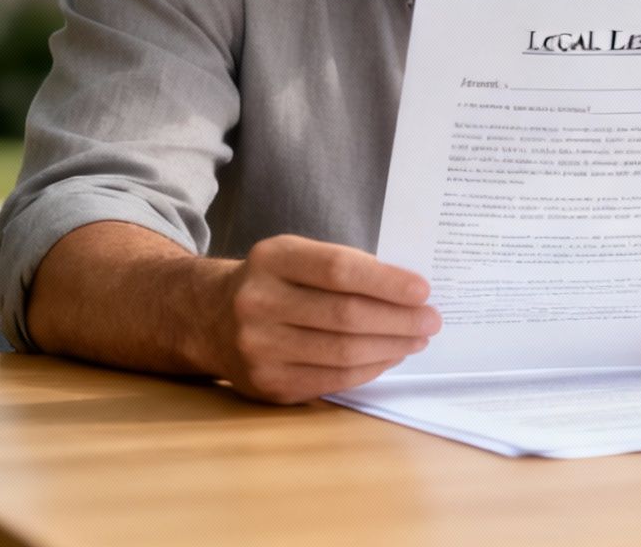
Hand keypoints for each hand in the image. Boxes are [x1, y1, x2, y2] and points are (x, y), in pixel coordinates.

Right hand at [211, 235, 440, 404]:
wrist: (209, 319)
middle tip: (431, 320)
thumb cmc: (273, 283)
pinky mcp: (267, 384)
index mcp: (271, 259)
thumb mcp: (295, 257)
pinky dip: (369, 369)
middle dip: (399, 320)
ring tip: (417, 338)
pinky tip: (389, 356)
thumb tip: (408, 294)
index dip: (386, 282)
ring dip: (391, 347)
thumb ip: (343, 267)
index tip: (423, 290)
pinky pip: (332, 379)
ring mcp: (259, 348)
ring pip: (342, 352)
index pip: (339, 270)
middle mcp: (258, 303)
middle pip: (346, 315)